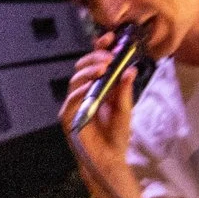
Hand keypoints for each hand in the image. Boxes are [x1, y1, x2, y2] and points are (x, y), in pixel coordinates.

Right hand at [58, 31, 139, 177]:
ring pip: (75, 81)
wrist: (110, 160)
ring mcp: (74, 104)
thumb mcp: (125, 109)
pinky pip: (70, 101)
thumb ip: (125, 90)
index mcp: (97, 87)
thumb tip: (130, 69)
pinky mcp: (68, 118)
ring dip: (89, 72)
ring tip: (103, 69)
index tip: (110, 38)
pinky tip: (90, 87)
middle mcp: (83, 93)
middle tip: (108, 58)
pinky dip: (80, 92)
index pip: (95, 63)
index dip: (99, 49)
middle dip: (94, 59)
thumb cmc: (116, 136)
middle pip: (82, 68)